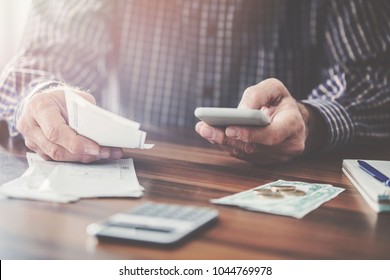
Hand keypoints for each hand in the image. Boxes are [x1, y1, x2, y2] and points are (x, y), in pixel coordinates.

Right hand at [16, 86, 122, 161]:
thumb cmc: (63, 99)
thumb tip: (102, 132)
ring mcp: (32, 140)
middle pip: (56, 149)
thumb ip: (86, 113)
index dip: (76, 142)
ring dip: (84, 158)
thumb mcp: (76, 97)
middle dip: (83, 154)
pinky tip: (97, 154)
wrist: (47, 102)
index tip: (96, 147)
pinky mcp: (39, 151)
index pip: (55, 130)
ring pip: (58, 157)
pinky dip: (80, 158)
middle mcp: (30, 125)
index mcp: (39, 107)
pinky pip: (60, 160)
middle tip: (106, 152)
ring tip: (107, 153)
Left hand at [195, 78, 326, 164]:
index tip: (230, 128)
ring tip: (203, 129)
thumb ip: (258, 95)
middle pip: (253, 146)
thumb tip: (240, 111)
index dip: (251, 134)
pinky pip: (242, 155)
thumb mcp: (274, 89)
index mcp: (293, 125)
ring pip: (245, 152)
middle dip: (227, 138)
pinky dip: (226, 144)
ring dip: (222, 142)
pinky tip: (211, 134)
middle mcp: (287, 146)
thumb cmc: (280, 102)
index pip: (272, 134)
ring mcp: (276, 157)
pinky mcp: (264, 161)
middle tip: (205, 129)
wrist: (293, 121)